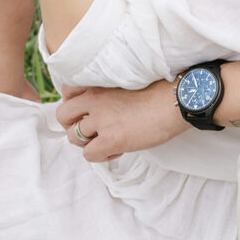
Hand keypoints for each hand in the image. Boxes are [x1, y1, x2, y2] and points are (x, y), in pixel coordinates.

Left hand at [57, 81, 186, 161]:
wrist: (175, 100)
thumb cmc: (159, 91)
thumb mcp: (126, 82)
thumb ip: (107, 92)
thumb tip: (100, 109)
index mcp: (98, 84)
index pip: (67, 92)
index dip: (75, 105)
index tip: (88, 112)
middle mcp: (94, 100)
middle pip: (63, 116)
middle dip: (73, 126)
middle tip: (92, 131)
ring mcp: (101, 120)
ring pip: (73, 137)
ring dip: (89, 142)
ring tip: (108, 142)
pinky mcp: (111, 139)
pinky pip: (89, 155)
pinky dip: (101, 156)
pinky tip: (117, 150)